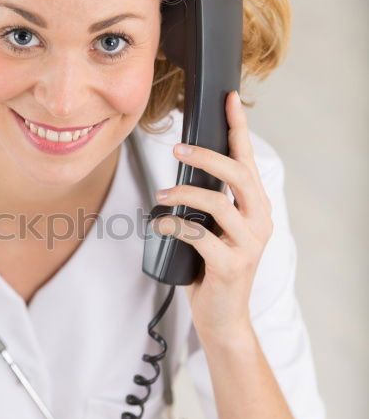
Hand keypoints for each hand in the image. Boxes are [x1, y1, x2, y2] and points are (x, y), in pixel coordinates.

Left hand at [153, 90, 272, 340]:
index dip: (239, 128)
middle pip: (238, 175)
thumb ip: (208, 205)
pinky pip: (199, 236)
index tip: (229, 99)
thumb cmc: (212, 270)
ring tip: (161, 197)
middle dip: (206, 157)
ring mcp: (248, 244)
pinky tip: (159, 224)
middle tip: (177, 149)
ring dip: (184, 194)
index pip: (248, 160)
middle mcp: (259, 221)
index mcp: (256, 208)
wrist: (222, 319)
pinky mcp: (230, 265)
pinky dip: (174, 226)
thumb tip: (178, 174)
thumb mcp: (215, 231)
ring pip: (217, 203)